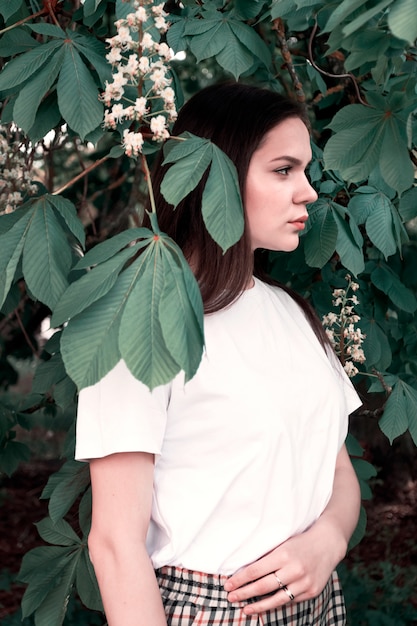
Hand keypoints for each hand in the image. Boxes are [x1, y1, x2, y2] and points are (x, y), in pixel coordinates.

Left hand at [223, 519, 346, 614]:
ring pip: (276, 599)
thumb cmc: (300, 541)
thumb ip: (267, 556)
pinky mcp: (311, 591)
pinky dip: (276, 604)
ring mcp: (304, 582)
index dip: (240, 579)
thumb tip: (244, 571)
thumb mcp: (282, 543)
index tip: (228, 584)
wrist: (328, 543)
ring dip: (258, 606)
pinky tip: (265, 605)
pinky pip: (289, 601)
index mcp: (284, 554)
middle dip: (244, 593)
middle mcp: (294, 569)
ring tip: (245, 609)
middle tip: (230, 597)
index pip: (256, 570)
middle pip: (263, 586)